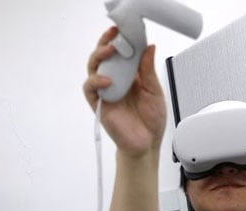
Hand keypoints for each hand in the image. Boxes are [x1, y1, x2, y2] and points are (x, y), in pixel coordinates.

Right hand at [83, 26, 166, 157]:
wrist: (146, 145)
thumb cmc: (151, 121)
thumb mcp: (155, 91)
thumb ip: (148, 70)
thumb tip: (148, 48)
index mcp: (129, 76)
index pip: (121, 53)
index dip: (121, 40)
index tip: (125, 30)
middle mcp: (115, 82)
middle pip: (103, 57)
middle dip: (106, 43)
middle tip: (114, 36)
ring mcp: (105, 93)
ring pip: (93, 70)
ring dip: (99, 57)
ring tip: (109, 51)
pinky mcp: (99, 105)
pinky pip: (90, 90)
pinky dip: (95, 82)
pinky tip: (106, 80)